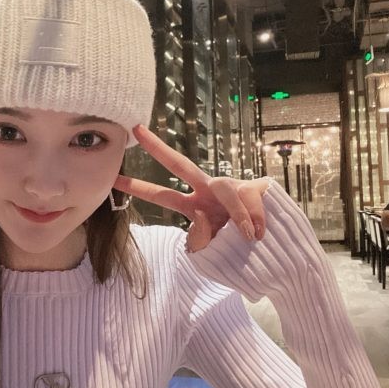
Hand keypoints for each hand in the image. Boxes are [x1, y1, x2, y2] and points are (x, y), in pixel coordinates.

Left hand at [115, 125, 270, 251]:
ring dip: (238, 215)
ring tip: (247, 236)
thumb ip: (200, 241)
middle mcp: (208, 191)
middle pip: (180, 165)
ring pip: (226, 191)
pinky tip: (259, 233)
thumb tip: (200, 215)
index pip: (160, 195)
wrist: (276, 258)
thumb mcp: (213, 256)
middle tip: (135, 129)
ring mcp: (231, 187)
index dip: (137, 188)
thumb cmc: (240, 255)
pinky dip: (254, 220)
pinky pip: (250, 201)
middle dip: (158, 148)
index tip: (112, 178)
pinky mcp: (256, 188)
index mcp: (193, 207)